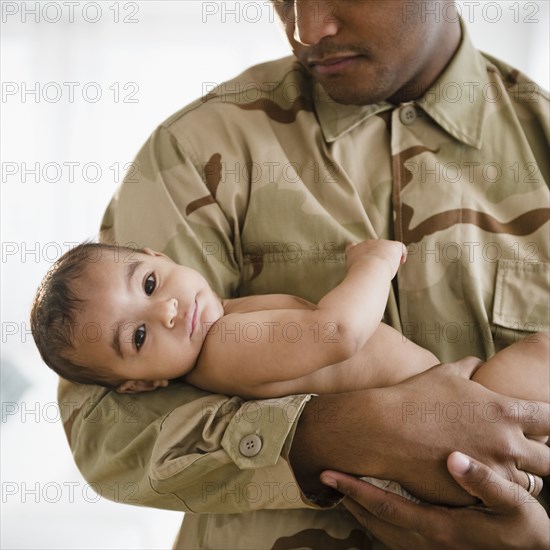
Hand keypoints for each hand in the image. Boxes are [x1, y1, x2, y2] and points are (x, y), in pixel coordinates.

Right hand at [290, 357, 549, 503]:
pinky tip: (476, 482)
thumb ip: (469, 367)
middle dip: (544, 457)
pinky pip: (496, 500)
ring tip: (499, 470)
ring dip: (519, 478)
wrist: (383, 429)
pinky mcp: (473, 495)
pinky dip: (491, 493)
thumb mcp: (444, 374)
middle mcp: (506, 444)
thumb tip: (478, 362)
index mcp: (504, 411)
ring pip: (530, 486)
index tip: (542, 425)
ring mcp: (492, 474)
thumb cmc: (413, 398)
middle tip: (525, 453)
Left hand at [320, 452, 549, 548]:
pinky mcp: (435, 549)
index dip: (355, 489)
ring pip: (381, 531)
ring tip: (343, 486)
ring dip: (359, 508)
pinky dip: (376, 519)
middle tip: (326, 473)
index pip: (386, 507)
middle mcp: (429, 542)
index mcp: (441, 528)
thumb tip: (454, 458)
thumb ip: (485, 482)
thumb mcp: (514, 505)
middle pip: (375, 520)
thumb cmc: (524, 531)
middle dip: (348, 497)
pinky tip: (374, 504)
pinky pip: (393, 536)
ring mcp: (430, 549)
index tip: (329, 472)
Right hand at [346, 239, 405, 278]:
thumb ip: (354, 272)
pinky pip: (400, 247)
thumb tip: (358, 281)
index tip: (358, 254)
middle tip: (376, 268)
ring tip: (388, 268)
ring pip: (385, 248)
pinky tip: (402, 261)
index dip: (356, 250)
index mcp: (353, 250)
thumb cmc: (359, 275)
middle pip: (371, 247)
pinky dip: (402, 254)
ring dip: (387, 256)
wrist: (369, 269)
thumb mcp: (351, 273)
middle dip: (374, 256)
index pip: (351, 246)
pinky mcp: (393, 245)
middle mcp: (366, 244)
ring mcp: (380, 243)